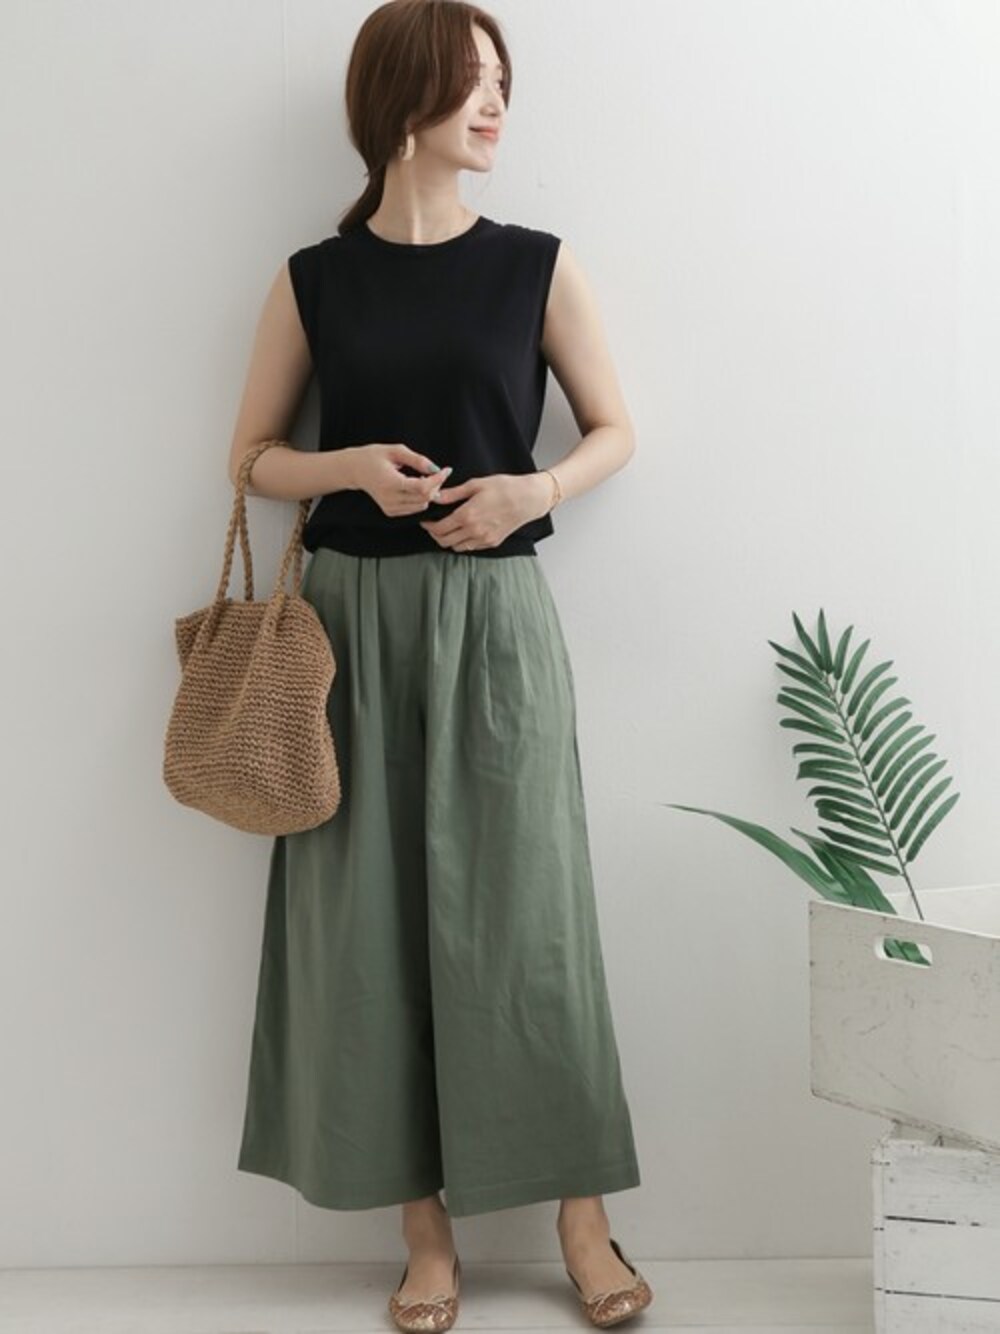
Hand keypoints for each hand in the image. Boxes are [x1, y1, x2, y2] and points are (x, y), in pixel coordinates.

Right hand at [350, 442, 452, 516]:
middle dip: (436, 485)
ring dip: (429, 493)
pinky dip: (420, 499)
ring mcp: (389, 508)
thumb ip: (417, 459)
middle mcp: (389, 499)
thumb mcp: (396, 451)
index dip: (438, 480)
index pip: (422, 488)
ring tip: (424, 478)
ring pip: (421, 506)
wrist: (355, 470)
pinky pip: (414, 509)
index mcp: (390, 482)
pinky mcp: (390, 512)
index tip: (446, 470)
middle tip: (437, 472)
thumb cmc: (374, 457)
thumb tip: (436, 469)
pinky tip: (415, 487)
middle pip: (424, 498)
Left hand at [419, 472, 553, 551]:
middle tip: (433, 526)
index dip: (429, 526)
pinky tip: (463, 532)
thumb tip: (435, 496)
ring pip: (456, 547)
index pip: (439, 528)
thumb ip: (453, 493)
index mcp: (467, 515)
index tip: (426, 521)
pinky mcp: (492, 542)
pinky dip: (462, 543)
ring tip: (447, 529)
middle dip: (435, 535)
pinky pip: (470, 547)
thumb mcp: (476, 485)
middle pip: (445, 541)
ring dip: (448, 540)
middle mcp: (474, 531)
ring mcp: (483, 539)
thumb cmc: (504, 488)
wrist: (528, 499)